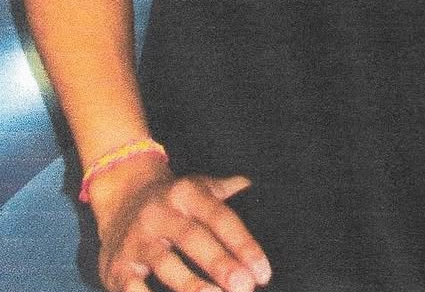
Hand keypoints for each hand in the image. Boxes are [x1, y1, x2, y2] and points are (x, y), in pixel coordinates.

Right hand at [91, 152, 270, 291]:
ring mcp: (136, 239)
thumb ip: (229, 190)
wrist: (121, 196)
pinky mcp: (116, 265)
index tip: (263, 272)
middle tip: (244, 287)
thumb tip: (257, 189)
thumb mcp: (200, 186)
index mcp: (187, 194)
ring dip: (190, 286)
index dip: (243, 244)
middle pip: (193, 238)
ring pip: (165, 263)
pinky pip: (132, 286)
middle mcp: (160, 213)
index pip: (220, 217)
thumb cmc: (173, 199)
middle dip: (220, 264)